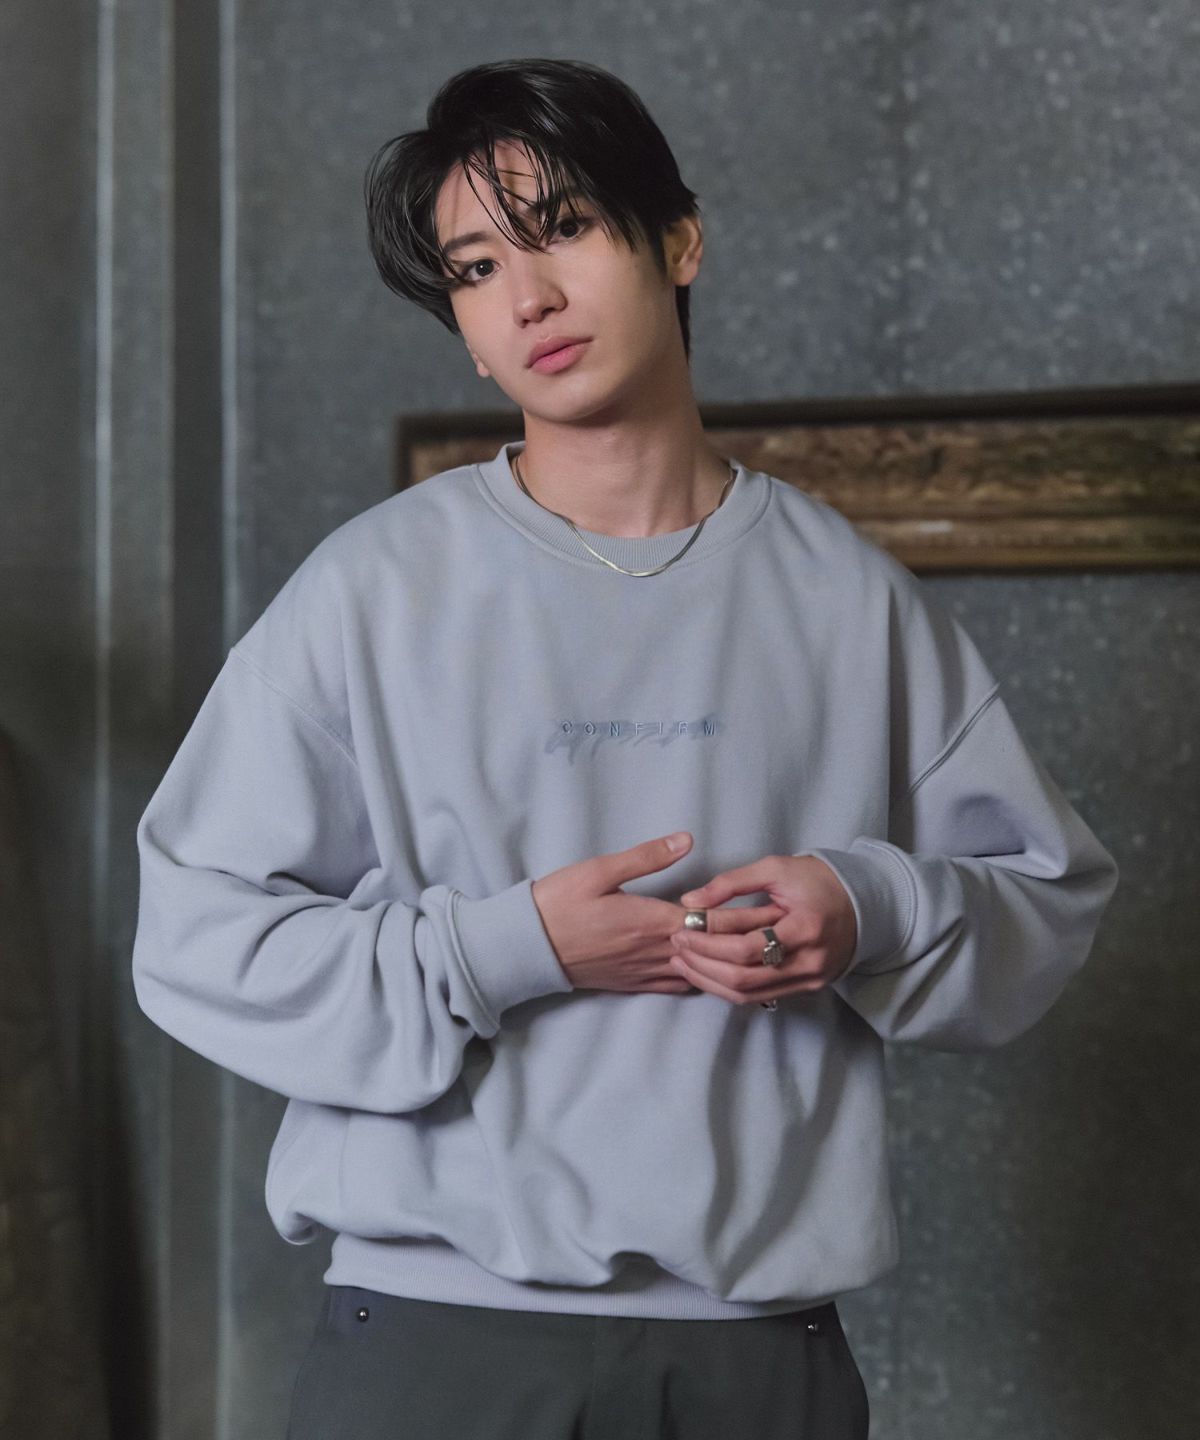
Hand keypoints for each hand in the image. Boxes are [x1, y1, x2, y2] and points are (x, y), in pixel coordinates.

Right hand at [532, 832, 786, 994]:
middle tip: (780, 933)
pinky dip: (701, 980)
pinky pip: (677, 988)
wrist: (526, 946)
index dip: (743, 916)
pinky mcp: (632, 985)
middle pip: (711, 950)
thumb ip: (647, 857)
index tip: (773, 910)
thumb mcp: (599, 869)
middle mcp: (653, 951)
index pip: (709, 920)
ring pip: (699, 973)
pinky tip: (714, 974)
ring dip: (726, 963)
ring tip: (755, 955)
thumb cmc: (559, 902)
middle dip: (746, 942)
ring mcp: (643, 972)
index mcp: (650, 920)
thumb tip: (687, 840)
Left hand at [668, 854, 857, 1006]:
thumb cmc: (817, 881)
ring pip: (748, 994)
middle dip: (702, 963)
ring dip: (709, 980)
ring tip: (683, 961)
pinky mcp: (806, 988)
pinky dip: (728, 986)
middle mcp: (810, 961)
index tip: (681, 928)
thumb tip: (690, 901)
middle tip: (676, 945)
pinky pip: (759, 996)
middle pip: (744, 977)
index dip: (708, 941)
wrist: (862, 903)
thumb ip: (732, 883)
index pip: (747, 947)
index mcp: (805, 927)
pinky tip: (707, 972)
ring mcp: (810, 980)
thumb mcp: (776, 868)